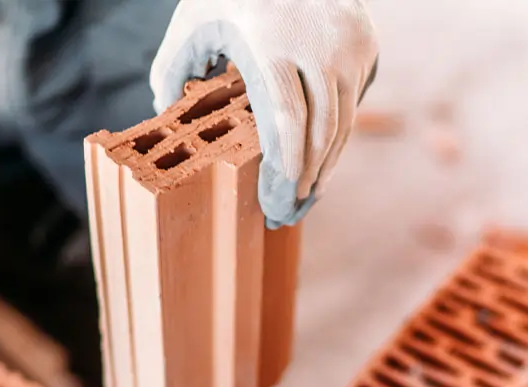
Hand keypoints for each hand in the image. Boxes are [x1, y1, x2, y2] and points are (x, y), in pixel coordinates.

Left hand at [151, 0, 378, 227]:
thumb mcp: (193, 21)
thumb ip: (172, 69)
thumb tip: (166, 113)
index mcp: (272, 44)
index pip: (285, 121)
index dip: (282, 171)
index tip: (272, 205)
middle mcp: (319, 45)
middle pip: (318, 133)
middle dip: (301, 183)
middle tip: (282, 218)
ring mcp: (350, 45)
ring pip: (341, 127)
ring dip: (322, 171)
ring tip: (300, 203)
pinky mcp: (367, 46)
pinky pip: (352, 108)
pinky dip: (334, 143)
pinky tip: (316, 169)